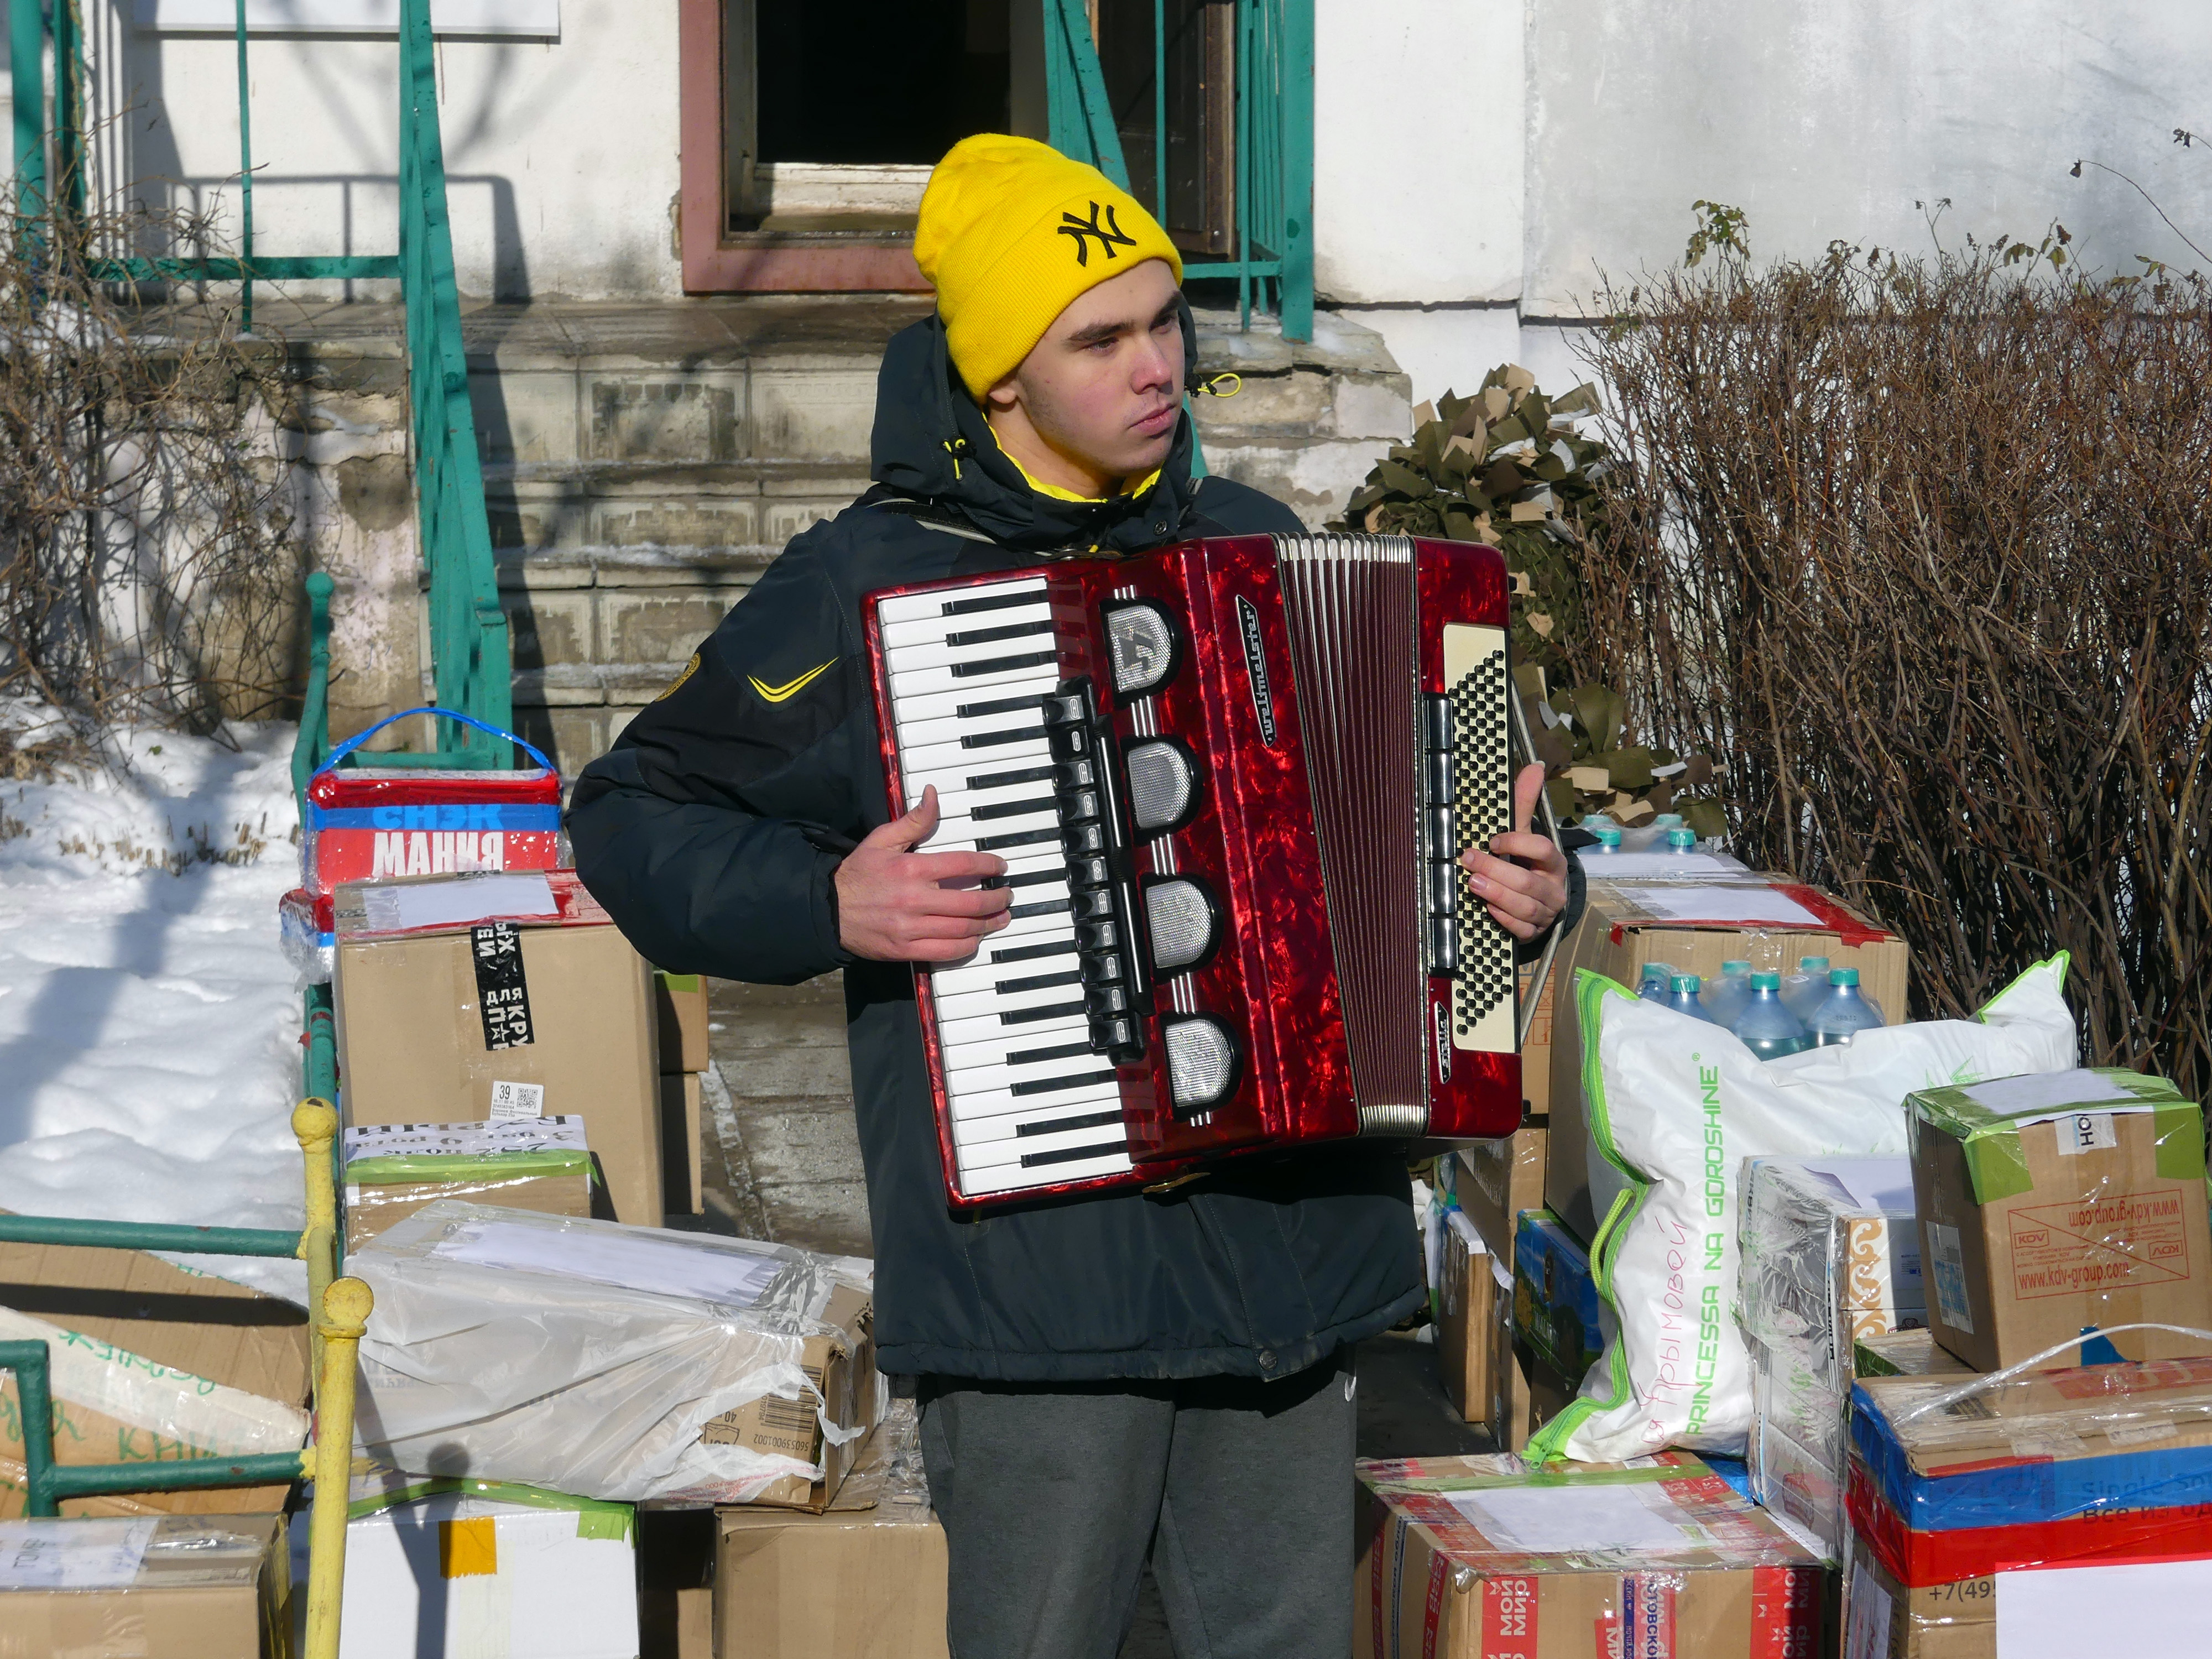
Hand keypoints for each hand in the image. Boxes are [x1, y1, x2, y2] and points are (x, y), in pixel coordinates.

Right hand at [836, 787, 1012, 961]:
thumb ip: (913, 821)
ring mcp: (911, 928)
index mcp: (912, 868)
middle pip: (970, 901)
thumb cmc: (857, 874)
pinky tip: (976, 938)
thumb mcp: (881, 840)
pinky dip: (967, 946)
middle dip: (996, 899)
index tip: (1000, 866)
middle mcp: (914, 899)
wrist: (827, 910)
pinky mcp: (905, 950)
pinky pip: (946, 952)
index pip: (963, 865)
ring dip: (988, 924)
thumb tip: (933, 796)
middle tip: (1006, 895)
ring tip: (1001, 918)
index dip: (989, 865)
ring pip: (963, 929)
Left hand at [1460, 763, 1567, 941]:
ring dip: (1497, 895)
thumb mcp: (1522, 833)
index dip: (1518, 843)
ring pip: (1525, 907)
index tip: (1492, 839)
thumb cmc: (1525, 863)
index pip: (1543, 849)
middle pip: (1528, 881)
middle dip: (1496, 870)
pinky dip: (1505, 919)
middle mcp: (1554, 888)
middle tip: (1468, 859)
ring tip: (1473, 883)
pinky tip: (1487, 909)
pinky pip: (1522, 929)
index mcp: (1553, 861)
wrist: (1536, 902)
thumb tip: (1535, 766)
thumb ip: (1524, 802)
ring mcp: (1547, 912)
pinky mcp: (1535, 933)